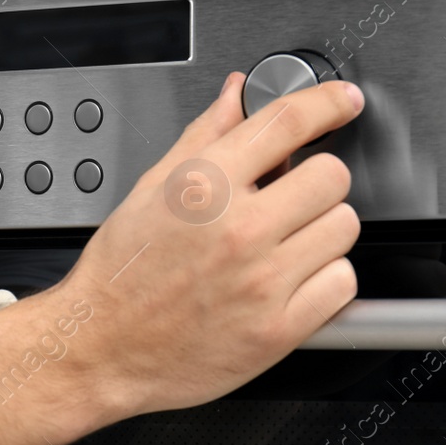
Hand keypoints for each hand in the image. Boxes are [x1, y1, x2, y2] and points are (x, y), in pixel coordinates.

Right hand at [56, 71, 364, 416]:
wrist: (102, 349)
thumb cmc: (121, 275)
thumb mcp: (151, 190)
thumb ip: (204, 137)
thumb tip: (236, 96)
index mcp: (205, 186)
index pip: (289, 122)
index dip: (328, 102)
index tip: (342, 102)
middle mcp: (237, 230)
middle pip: (331, 176)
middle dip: (314, 183)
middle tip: (290, 201)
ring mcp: (261, 282)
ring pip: (343, 229)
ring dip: (322, 232)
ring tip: (285, 246)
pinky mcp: (277, 330)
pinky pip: (342, 285)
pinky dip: (325, 281)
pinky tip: (291, 282)